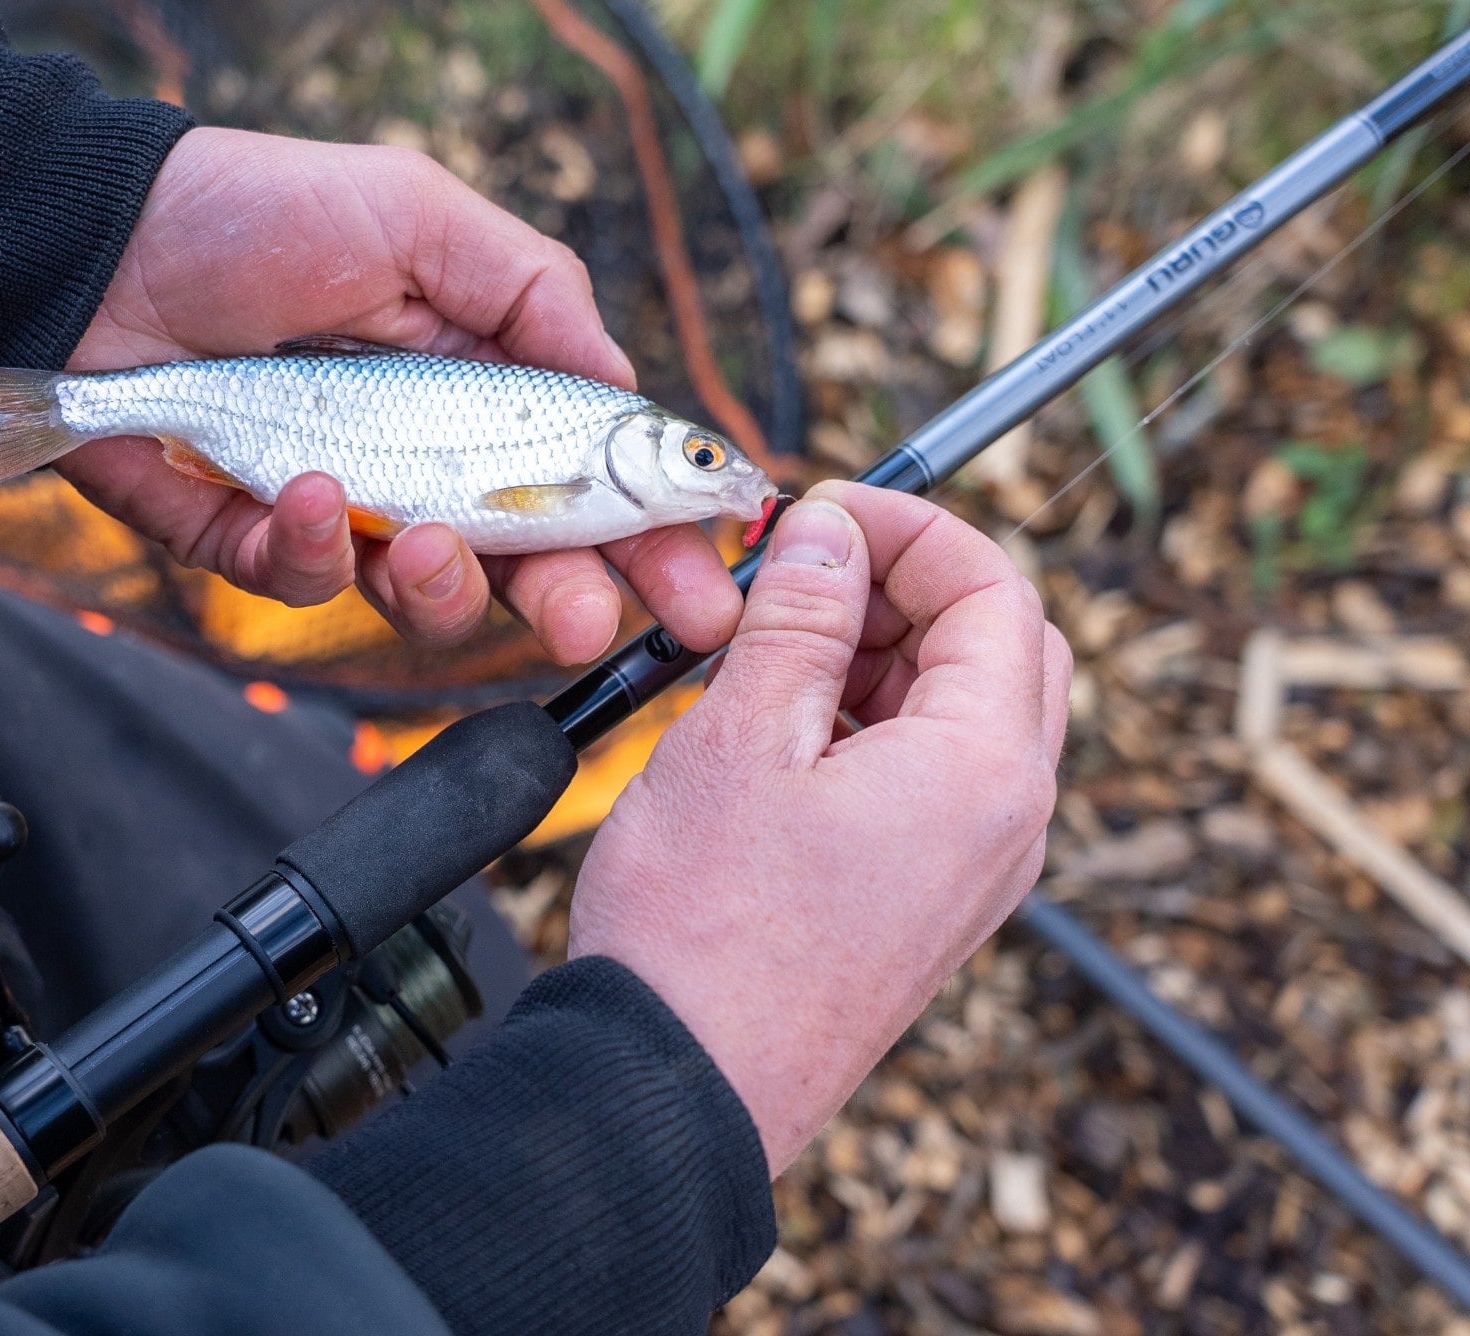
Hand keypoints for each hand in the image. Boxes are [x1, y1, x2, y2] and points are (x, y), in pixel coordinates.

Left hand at [61, 127, 744, 664]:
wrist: (96, 242)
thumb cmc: (259, 210)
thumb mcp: (421, 217)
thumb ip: (534, 293)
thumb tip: (624, 389)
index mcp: (481, 391)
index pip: (587, 483)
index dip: (654, 538)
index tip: (708, 583)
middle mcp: (422, 462)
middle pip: (522, 568)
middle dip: (571, 603)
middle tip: (590, 620)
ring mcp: (340, 507)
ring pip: (422, 600)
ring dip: (442, 587)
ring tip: (424, 537)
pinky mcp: (251, 536)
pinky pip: (305, 581)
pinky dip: (315, 548)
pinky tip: (306, 489)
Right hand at [568, 483, 1070, 1171]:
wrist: (677, 1093)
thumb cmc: (702, 933)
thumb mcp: (741, 741)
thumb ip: (799, 619)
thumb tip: (832, 533)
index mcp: (984, 769)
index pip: (997, 592)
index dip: (911, 528)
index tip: (823, 512)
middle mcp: (1005, 823)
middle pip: (1001, 649)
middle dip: (905, 589)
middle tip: (800, 575)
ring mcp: (972, 873)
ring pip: (962, 714)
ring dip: (879, 656)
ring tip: (766, 653)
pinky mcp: (927, 906)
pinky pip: (929, 781)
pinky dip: (867, 726)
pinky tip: (776, 729)